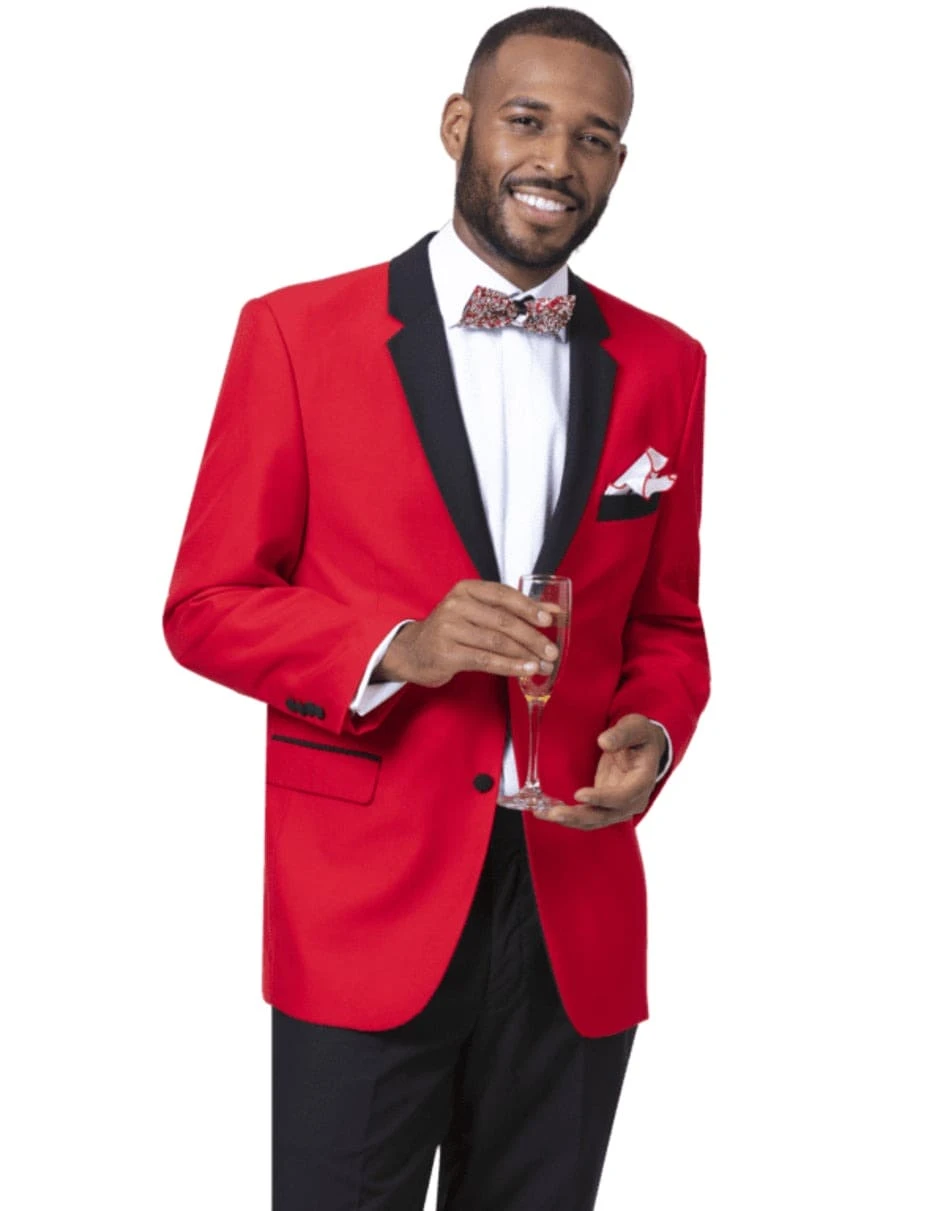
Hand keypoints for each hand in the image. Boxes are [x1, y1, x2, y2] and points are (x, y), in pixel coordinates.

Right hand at [376, 580, 561, 687]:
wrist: (413, 652)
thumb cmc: (452, 630)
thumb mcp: (479, 613)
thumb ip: (513, 610)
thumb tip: (555, 611)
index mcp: (466, 589)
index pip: (504, 595)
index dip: (529, 607)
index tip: (550, 619)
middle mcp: (456, 605)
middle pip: (503, 621)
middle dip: (532, 637)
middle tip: (552, 650)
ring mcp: (448, 628)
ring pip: (496, 642)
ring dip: (524, 655)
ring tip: (543, 664)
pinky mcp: (446, 653)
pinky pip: (485, 660)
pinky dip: (509, 666)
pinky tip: (525, 670)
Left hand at [538, 714, 666, 829]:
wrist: (645, 747)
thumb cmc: (641, 736)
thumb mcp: (636, 727)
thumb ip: (622, 734)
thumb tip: (604, 742)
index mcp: (643, 781)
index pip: (624, 796)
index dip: (602, 798)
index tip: (579, 794)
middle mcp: (632, 800)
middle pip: (605, 815)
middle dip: (579, 816)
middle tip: (554, 813)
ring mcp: (619, 806)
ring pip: (594, 820)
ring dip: (570, 820)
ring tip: (545, 814)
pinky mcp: (605, 806)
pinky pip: (587, 816)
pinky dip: (569, 817)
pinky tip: (548, 813)